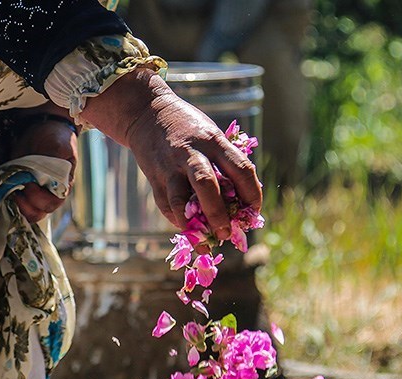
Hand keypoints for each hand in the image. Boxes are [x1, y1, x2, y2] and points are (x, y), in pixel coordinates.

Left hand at [8, 104, 77, 222]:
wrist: (44, 126)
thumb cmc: (56, 138)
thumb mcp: (59, 145)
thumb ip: (56, 159)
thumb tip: (47, 172)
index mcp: (62, 186)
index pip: (52, 204)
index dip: (39, 198)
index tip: (29, 184)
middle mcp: (48, 194)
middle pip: (38, 213)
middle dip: (25, 206)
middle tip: (16, 190)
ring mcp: (33, 193)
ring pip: (26, 212)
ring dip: (15, 205)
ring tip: (9, 190)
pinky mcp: (20, 188)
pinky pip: (14, 203)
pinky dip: (7, 200)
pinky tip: (3, 189)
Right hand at [81, 68, 262, 241]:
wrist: (147, 114)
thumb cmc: (190, 129)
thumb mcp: (212, 135)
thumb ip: (225, 162)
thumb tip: (241, 201)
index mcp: (213, 141)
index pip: (240, 169)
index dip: (252, 194)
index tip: (254, 212)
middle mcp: (191, 153)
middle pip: (207, 185)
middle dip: (219, 214)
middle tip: (227, 234)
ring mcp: (169, 166)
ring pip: (180, 200)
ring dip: (193, 224)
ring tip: (204, 241)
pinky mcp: (154, 177)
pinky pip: (165, 204)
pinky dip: (177, 219)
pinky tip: (187, 227)